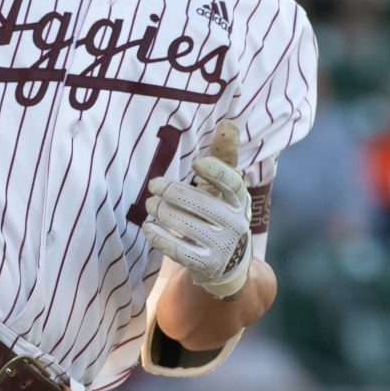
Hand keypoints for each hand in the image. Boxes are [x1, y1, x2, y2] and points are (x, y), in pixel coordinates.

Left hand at [143, 120, 250, 298]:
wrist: (230, 265)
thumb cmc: (222, 215)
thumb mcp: (226, 191)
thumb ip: (224, 159)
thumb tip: (228, 124)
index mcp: (241, 202)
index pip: (233, 185)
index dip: (217, 173)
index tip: (197, 164)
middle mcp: (237, 225)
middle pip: (202, 204)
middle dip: (174, 193)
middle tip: (153, 186)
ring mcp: (222, 247)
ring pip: (187, 226)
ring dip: (163, 212)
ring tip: (149, 204)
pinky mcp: (207, 266)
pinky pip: (179, 251)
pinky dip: (160, 238)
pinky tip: (148, 227)